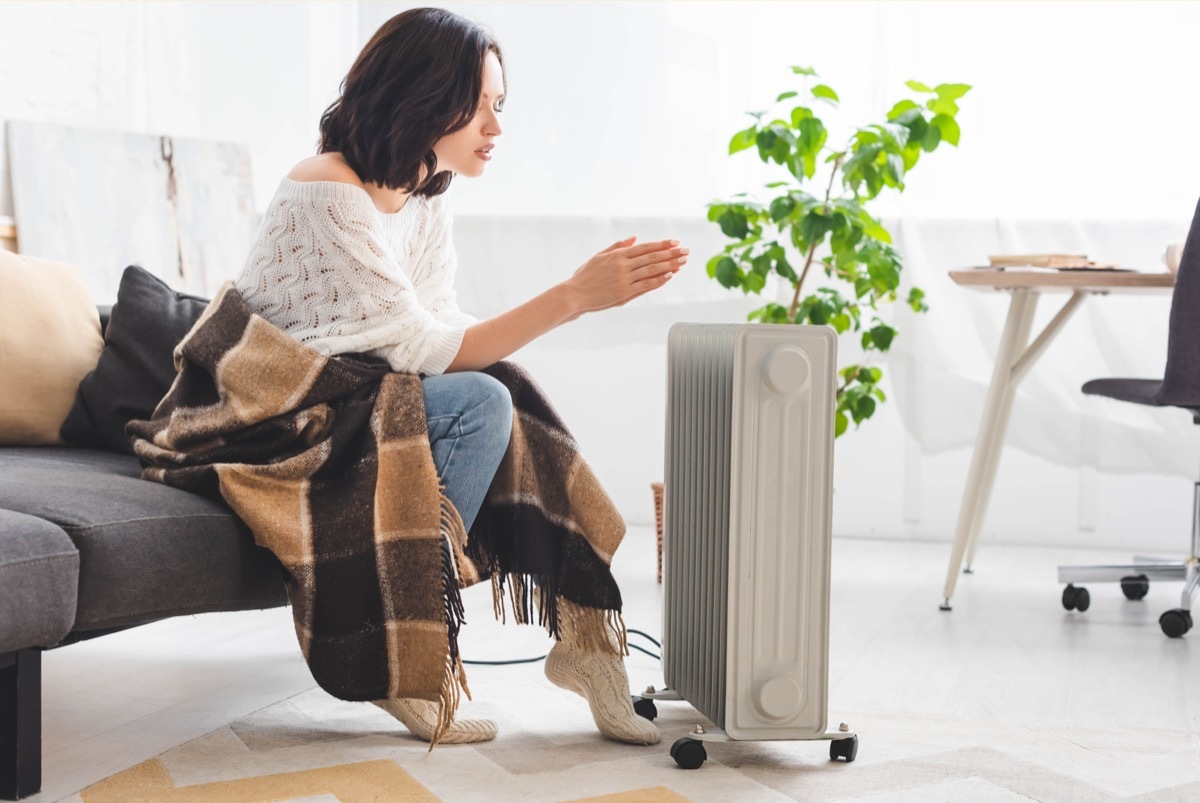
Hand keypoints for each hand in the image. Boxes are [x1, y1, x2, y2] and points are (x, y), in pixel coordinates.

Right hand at [562, 236, 687, 320]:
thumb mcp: (599, 256)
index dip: (661, 244)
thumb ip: (617, 246)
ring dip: (669, 265)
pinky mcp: (624, 294)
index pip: (644, 247)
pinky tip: (670, 276)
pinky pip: (645, 285)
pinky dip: (658, 280)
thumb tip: (634, 238)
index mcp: (617, 255)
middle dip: (671, 253)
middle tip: (685, 250)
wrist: (574, 294)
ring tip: (682, 262)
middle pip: (651, 257)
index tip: (675, 241)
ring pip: (651, 270)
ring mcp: (624, 280)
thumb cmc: (585, 276)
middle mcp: (622, 265)